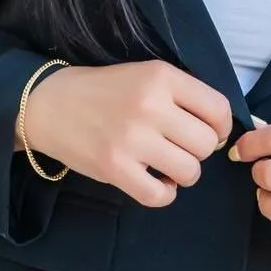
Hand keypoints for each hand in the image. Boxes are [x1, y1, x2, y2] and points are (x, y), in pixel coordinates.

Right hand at [20, 60, 232, 208]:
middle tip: (179, 148)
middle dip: (199, 151)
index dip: (221, 127)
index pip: (218, 109)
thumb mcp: (146, 75)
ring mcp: (131, 139)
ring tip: (165, 165)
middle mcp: (150, 106)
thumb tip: (220, 131)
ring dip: (182, 173)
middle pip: (206, 144)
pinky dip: (163, 194)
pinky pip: (159, 195)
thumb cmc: (105, 91)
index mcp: (161, 77)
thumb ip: (183, 95)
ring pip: (190, 171)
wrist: (50, 104)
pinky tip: (153, 181)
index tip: (208, 132)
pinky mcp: (114, 168)